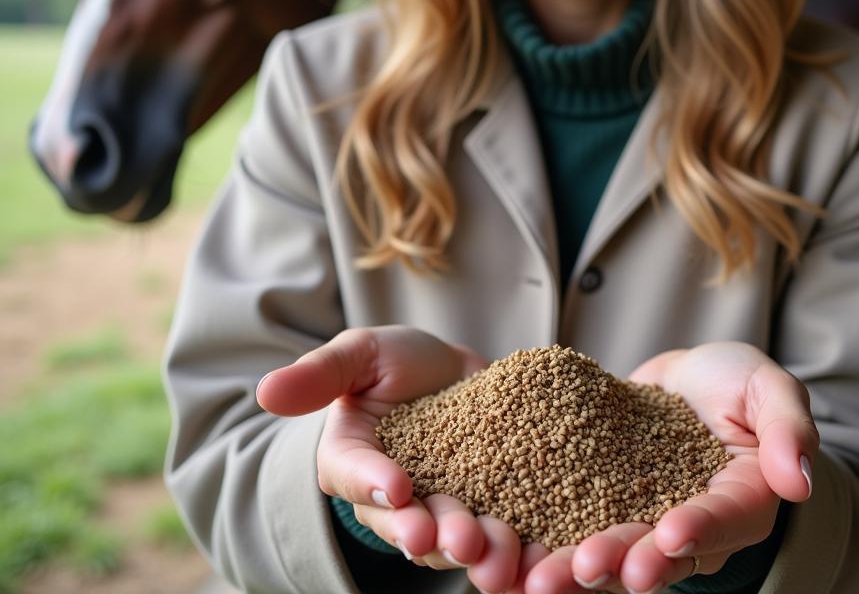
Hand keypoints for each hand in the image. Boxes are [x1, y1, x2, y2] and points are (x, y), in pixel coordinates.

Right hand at [256, 325, 526, 592]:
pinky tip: (541, 556)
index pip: (355, 476)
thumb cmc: (395, 363)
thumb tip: (265, 390)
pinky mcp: (488, 509)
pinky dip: (519, 550)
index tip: (398, 485)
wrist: (452, 373)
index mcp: (353, 461)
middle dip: (433, 534)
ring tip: (501, 555)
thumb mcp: (360, 354)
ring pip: (454, 539)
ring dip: (478, 552)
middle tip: (460, 538)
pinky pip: (500, 536)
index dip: (374, 483)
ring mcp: (442, 508)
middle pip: (407, 524)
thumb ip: (321, 373)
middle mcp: (393, 498)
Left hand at [521, 342, 817, 593]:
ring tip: (542, 579)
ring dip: (578, 568)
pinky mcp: (602, 501)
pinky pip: (574, 523)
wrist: (688, 380)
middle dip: (625, 560)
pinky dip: (547, 539)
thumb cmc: (736, 383)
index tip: (672, 535)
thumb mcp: (769, 388)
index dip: (700, 528)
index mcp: (742, 500)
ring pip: (613, 549)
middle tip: (589, 567)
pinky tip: (516, 553)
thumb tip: (799, 480)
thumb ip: (788, 428)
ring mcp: (644, 517)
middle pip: (661, 551)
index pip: (724, 518)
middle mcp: (693, 523)